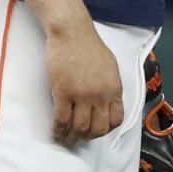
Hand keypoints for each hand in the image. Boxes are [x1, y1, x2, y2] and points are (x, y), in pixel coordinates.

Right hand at [45, 23, 123, 143]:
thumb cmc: (89, 46)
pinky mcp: (63, 92)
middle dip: (88, 137)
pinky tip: (56, 131)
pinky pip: (61, 119)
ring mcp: (82, 95)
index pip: (116, 120)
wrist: (72, 32)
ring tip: (66, 138)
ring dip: (72, 137)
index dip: (106, 130)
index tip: (97, 131)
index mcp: (114, 89)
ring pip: (79, 127)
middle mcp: (101, 95)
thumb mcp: (110, 68)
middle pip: (98, 128)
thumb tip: (107, 102)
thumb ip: (110, 87)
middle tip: (79, 139)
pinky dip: (58, 129)